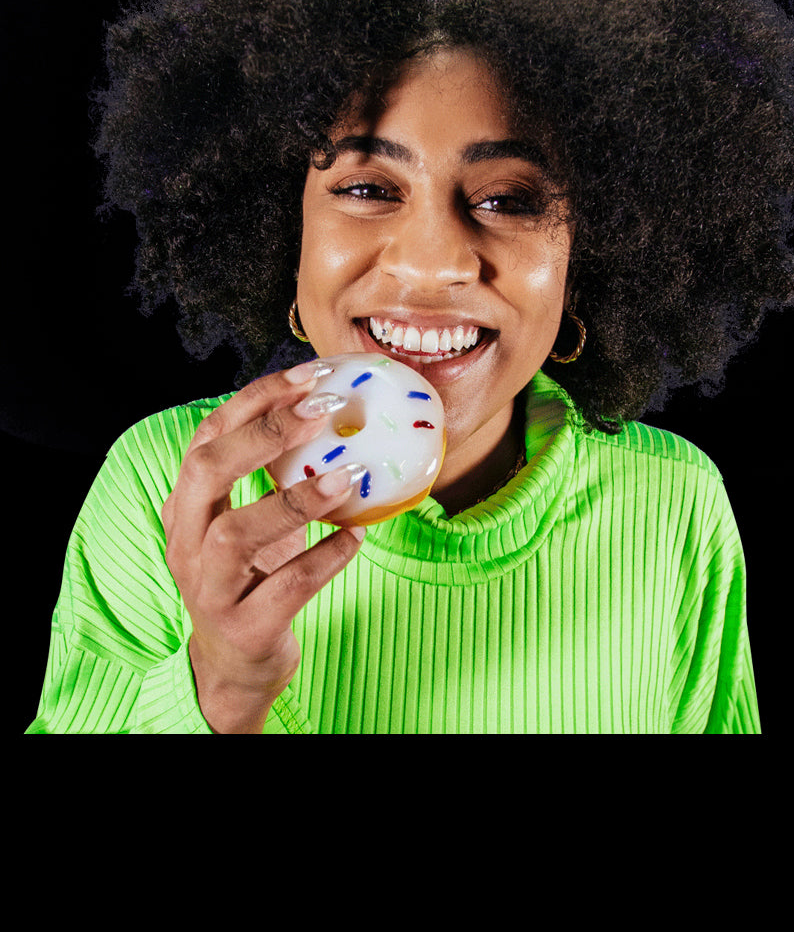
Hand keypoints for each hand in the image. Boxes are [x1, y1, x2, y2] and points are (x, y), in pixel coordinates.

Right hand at [162, 361, 365, 732]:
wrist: (234, 668)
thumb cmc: (251, 578)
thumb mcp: (251, 521)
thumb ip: (272, 476)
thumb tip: (336, 413)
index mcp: (186, 506)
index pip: (207, 436)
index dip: (254, 400)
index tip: (306, 375)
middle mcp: (185, 542)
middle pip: (206, 471)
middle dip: (264, 432)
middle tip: (322, 410)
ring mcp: (209, 588)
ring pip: (236, 533)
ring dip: (297, 499)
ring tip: (349, 476)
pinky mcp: (243, 628)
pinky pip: (285, 586)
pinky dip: (326, 557)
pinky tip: (357, 535)